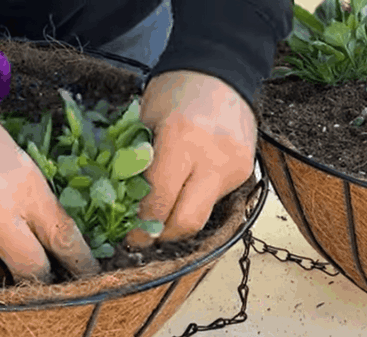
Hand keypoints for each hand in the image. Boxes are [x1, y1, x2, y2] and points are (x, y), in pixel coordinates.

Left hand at [127, 71, 256, 246]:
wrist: (222, 70)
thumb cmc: (176, 91)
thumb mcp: (146, 120)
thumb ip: (136, 162)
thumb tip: (123, 205)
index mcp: (180, 140)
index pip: (159, 201)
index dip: (141, 226)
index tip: (130, 236)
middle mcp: (212, 158)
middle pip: (186, 221)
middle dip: (162, 234)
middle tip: (145, 234)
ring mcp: (232, 168)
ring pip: (203, 216)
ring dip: (179, 220)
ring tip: (162, 212)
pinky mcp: (244, 172)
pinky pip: (215, 201)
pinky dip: (195, 201)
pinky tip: (185, 187)